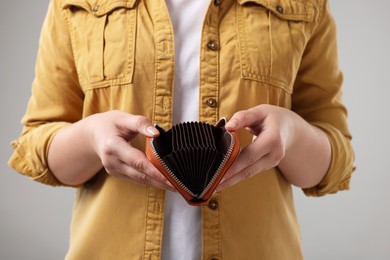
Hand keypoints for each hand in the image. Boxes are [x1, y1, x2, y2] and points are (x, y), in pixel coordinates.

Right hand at [49, 110, 173, 189]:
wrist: (93, 134)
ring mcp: (113, 170)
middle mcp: (112, 161)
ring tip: (175, 186)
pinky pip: (136, 179)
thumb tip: (157, 133)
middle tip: (178, 186)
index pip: (137, 161)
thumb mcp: (123, 118)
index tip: (169, 178)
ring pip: (139, 179)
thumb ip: (140, 123)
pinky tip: (163, 182)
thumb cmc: (110, 124)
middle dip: (160, 181)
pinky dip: (150, 181)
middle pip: (140, 174)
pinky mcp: (117, 173)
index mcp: (113, 146)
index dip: (154, 171)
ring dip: (157, 184)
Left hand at [216, 105, 296, 190]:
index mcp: (273, 139)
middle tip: (212, 185)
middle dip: (229, 178)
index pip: (250, 155)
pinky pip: (250, 172)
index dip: (234, 166)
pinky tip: (224, 181)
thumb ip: (242, 117)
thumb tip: (228, 127)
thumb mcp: (258, 112)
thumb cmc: (271, 118)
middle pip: (248, 169)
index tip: (219, 174)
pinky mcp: (267, 166)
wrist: (289, 128)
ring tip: (214, 186)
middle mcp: (274, 154)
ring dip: (231, 181)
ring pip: (248, 174)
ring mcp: (272, 162)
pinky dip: (237, 176)